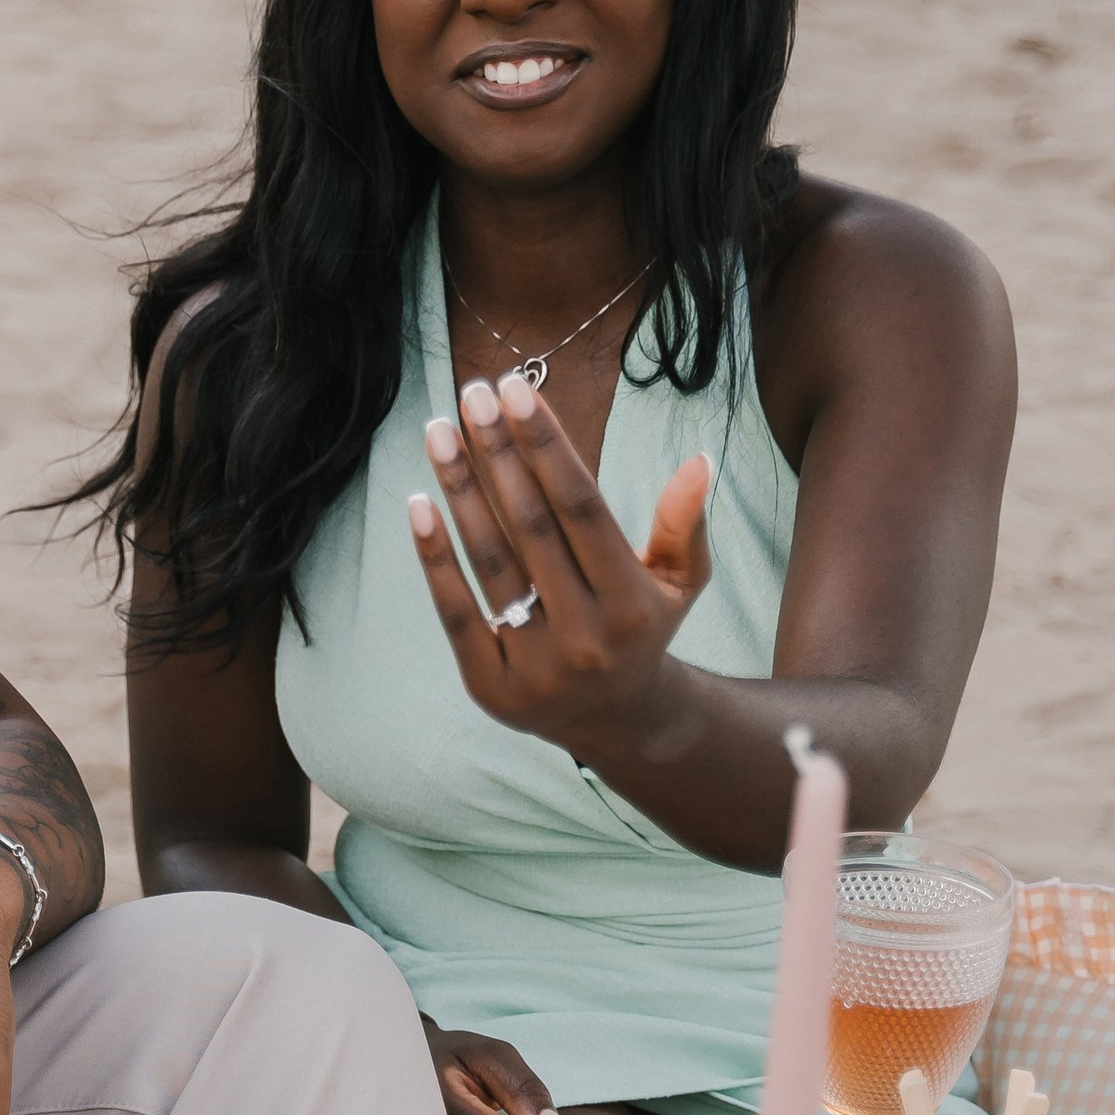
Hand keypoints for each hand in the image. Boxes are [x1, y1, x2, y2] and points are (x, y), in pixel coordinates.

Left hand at [410, 374, 713, 759]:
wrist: (616, 722)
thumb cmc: (643, 629)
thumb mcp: (678, 581)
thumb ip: (683, 524)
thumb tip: (696, 460)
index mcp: (632, 602)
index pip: (580, 508)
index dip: (545, 446)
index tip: (515, 392)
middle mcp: (585, 636)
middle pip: (530, 527)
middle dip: (497, 453)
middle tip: (472, 394)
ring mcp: (535, 665)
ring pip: (490, 562)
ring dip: (459, 490)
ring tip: (438, 431)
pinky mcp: (490, 685)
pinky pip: (455, 611)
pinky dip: (434, 557)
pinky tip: (418, 503)